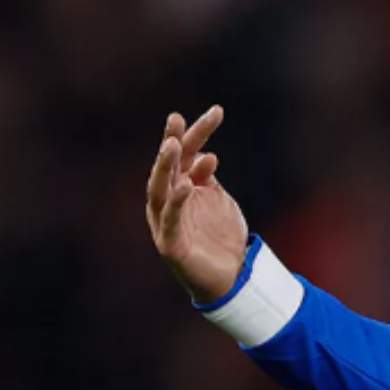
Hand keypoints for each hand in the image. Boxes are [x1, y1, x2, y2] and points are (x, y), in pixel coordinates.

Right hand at [145, 105, 247, 301]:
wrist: (230, 278)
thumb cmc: (220, 237)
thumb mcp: (217, 201)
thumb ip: (207, 179)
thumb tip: (206, 155)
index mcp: (180, 187)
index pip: (187, 154)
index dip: (198, 133)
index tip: (217, 111)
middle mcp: (167, 201)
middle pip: (169, 166)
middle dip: (172, 142)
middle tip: (176, 120)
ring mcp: (165, 222)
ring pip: (159, 189)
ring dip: (164, 166)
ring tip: (172, 145)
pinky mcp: (170, 244)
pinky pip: (170, 220)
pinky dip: (176, 202)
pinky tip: (186, 185)